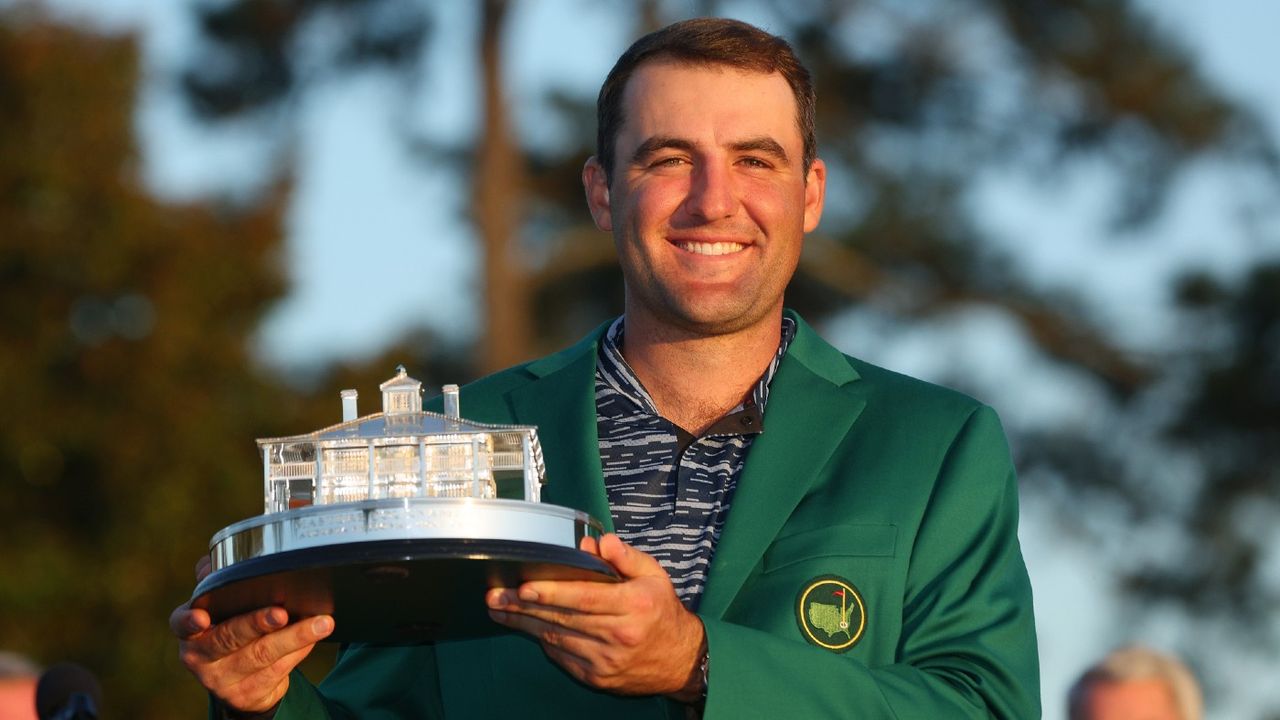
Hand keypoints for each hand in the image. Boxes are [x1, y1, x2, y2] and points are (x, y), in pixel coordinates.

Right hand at [169, 555, 333, 712]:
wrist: (239, 682)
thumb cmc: (230, 632)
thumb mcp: (220, 610)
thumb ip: (217, 585)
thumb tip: (213, 563)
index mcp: (190, 632)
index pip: (181, 624)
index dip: (189, 621)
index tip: (201, 617)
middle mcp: (201, 657)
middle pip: (230, 638)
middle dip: (257, 623)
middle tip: (282, 612)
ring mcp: (223, 679)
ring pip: (262, 655)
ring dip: (295, 637)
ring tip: (321, 623)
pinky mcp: (247, 694)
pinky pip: (279, 669)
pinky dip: (300, 650)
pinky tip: (314, 637)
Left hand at [486, 534, 705, 700]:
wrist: (680, 661)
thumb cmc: (662, 612)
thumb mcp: (654, 576)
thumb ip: (626, 557)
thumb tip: (599, 543)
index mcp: (635, 605)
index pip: (586, 597)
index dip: (553, 592)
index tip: (525, 586)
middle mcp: (620, 634)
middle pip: (564, 618)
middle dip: (525, 606)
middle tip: (496, 595)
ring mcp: (606, 660)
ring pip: (557, 638)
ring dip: (525, 623)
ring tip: (500, 608)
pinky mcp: (597, 677)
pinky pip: (562, 656)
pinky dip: (542, 640)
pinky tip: (525, 626)